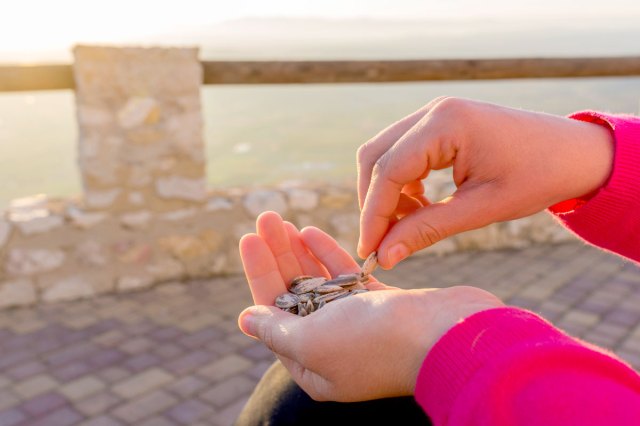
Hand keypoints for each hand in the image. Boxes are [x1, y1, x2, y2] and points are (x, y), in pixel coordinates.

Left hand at [238, 211, 501, 400]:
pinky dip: (330, 255)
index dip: (259, 273)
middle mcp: (333, 347)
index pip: (273, 312)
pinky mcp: (384, 306)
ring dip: (301, 252)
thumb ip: (277, 329)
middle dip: (278, 255)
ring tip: (282, 221)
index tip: (249, 237)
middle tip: (265, 217)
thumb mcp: (313, 342)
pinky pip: (347, 278)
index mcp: (312, 365)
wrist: (450, 336)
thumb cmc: (378, 343)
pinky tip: (313, 232)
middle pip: (295, 294)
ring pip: (320, 283)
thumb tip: (246, 319)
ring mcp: (360, 326)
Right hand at [357, 97, 613, 267]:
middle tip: (379, 244)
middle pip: (375, 156)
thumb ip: (427, 230)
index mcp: (446, 122)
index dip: (374, 214)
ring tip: (404, 227)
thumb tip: (383, 256)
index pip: (389, 170)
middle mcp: (433, 110)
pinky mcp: (439, 123)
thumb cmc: (538, 177)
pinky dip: (401, 182)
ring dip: (385, 193)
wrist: (575, 153)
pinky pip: (403, 152)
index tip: (369, 252)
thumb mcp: (482, 209)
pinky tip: (418, 206)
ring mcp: (435, 113)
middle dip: (373, 203)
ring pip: (384, 154)